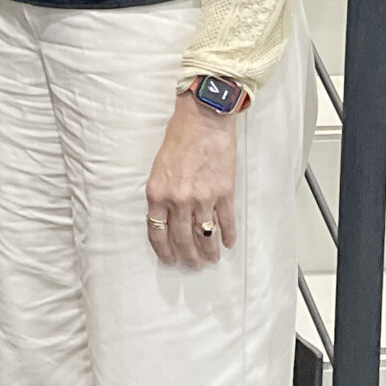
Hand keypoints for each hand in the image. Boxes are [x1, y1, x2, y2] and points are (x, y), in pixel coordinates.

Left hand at [145, 93, 236, 267]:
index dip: (164, 250)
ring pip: (205, 235)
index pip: (157, 232)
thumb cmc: (179, 138)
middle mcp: (178, 200)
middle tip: (193, 265)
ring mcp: (203, 198)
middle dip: (188, 256)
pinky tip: (229, 243)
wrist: (203, 120)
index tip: (170, 260)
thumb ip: (161, 194)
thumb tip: (165, 217)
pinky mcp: (224, 192)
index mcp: (157, 194)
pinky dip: (228, 235)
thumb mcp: (158, 167)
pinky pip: (226, 221)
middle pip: (182, 239)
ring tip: (211, 259)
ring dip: (209, 251)